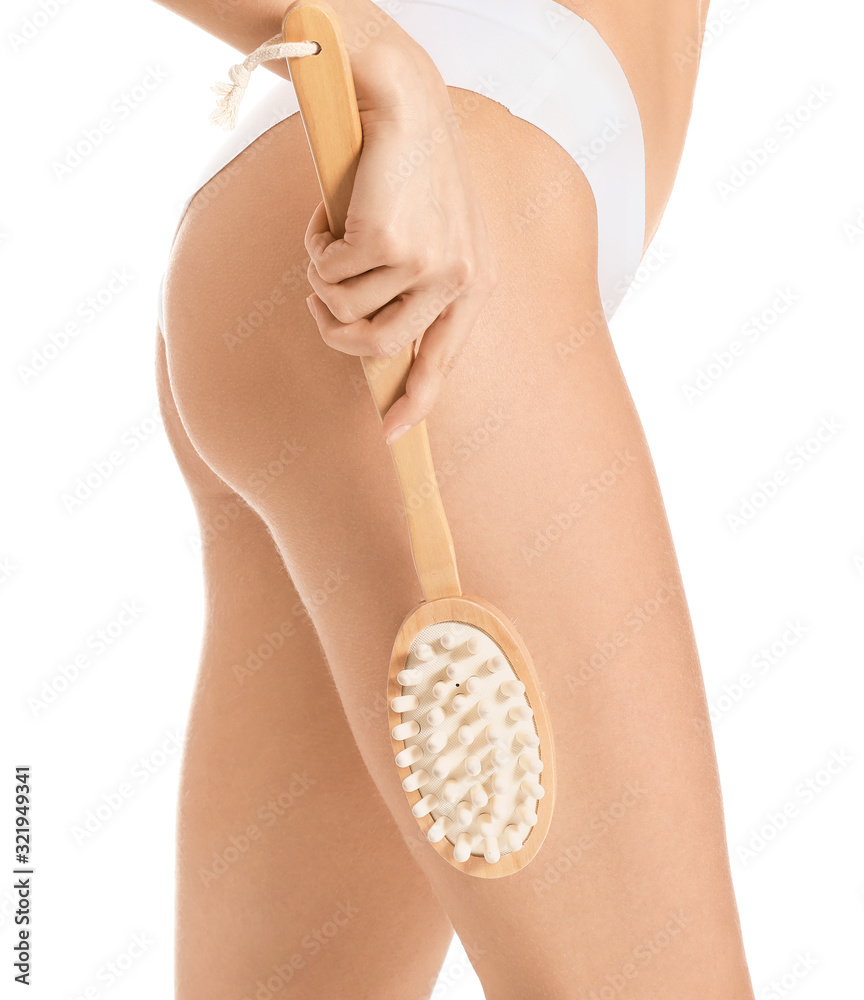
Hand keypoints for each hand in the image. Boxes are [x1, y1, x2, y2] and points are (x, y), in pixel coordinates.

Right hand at [303, 29, 500, 443]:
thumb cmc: (409, 172)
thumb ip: (413, 289)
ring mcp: (425, 263)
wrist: (403, 101)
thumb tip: (371, 342)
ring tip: (334, 235)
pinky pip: (326, 273)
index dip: (414, 403)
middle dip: (335, 331)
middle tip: (318, 302)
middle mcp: (458, 279)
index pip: (443, 362)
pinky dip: (315, 244)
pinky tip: (332, 211)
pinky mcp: (387, 242)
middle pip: (378, 347)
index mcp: (475, 284)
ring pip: (345, 311)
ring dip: (324, 278)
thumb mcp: (428, 234)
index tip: (392, 435)